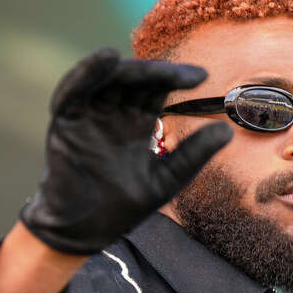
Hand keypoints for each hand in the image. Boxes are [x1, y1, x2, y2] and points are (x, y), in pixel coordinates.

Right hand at [20, 48, 231, 253]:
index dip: (176, 78)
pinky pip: (72, 92)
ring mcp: (88, 116)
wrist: (85, 233)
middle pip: (134, 79)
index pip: (156, 89)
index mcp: (136, 122)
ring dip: (124, 67)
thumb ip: (192, 155)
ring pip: (106, 79)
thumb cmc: (122, 208)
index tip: (202, 77)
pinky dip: (85, 73)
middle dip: (157, 73)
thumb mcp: (166, 180)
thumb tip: (227, 131)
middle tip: (184, 76)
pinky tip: (104, 59)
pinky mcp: (65, 123)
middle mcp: (112, 113)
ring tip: (148, 62)